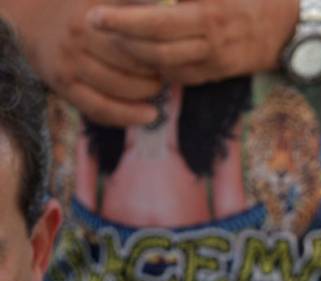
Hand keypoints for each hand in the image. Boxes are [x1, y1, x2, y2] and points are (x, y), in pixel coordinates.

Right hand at [18, 0, 161, 125]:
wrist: (32, 16)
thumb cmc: (84, 6)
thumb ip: (137, 3)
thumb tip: (173, 5)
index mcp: (97, 9)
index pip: (136, 27)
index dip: (161, 42)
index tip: (175, 45)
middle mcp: (79, 32)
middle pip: (132, 59)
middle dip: (156, 68)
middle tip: (167, 69)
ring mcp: (69, 61)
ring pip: (119, 85)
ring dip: (146, 90)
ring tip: (157, 86)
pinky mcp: (62, 84)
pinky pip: (100, 108)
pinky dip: (128, 115)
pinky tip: (150, 115)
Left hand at [87, 0, 299, 85]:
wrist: (293, 25)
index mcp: (211, 12)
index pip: (158, 19)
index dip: (125, 19)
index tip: (97, 13)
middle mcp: (212, 38)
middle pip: (157, 46)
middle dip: (121, 38)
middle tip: (94, 25)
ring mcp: (217, 59)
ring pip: (167, 64)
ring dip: (136, 56)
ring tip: (114, 41)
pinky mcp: (220, 72)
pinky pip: (183, 76)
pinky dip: (159, 69)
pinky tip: (144, 57)